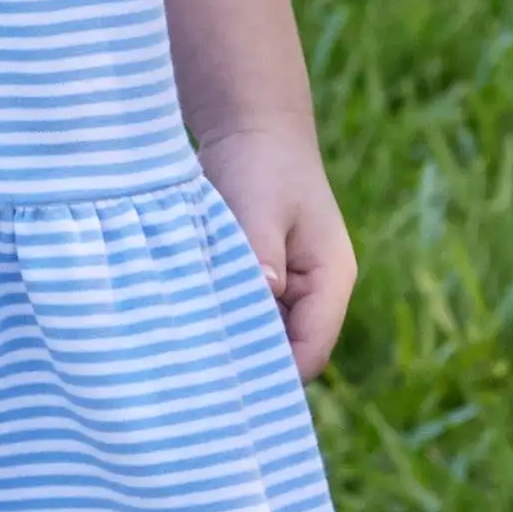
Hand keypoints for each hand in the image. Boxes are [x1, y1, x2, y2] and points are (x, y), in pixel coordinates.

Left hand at [198, 120, 356, 380]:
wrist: (249, 125)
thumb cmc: (261, 161)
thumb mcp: (259, 204)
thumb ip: (260, 252)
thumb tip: (263, 295)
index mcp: (330, 279)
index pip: (311, 350)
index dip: (274, 374)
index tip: (225, 387)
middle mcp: (314, 293)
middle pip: (285, 353)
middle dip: (247, 365)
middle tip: (193, 380)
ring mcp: (287, 289)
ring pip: (260, 337)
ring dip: (228, 342)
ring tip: (183, 357)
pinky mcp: (259, 281)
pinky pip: (240, 316)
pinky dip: (217, 321)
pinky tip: (181, 327)